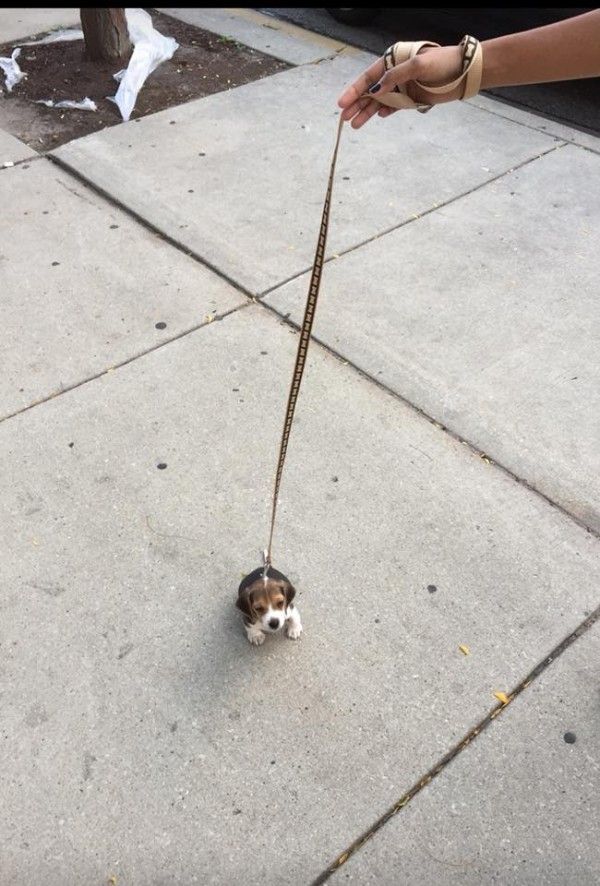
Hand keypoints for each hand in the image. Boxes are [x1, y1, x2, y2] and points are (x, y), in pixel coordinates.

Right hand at [337, 44, 463, 128]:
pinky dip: (386, 112)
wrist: (463, 73)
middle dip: (357, 104)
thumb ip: (395, 76)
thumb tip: (376, 90)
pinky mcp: (411, 98)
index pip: (368, 77)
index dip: (354, 91)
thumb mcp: (417, 65)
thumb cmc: (441, 63)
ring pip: (380, 101)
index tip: (342, 104)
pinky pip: (394, 106)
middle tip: (344, 118)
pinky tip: (378, 117)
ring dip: (368, 112)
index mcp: (392, 60)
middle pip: (371, 91)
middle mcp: (395, 74)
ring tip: (355, 124)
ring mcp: (403, 87)